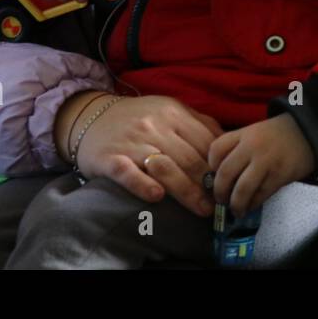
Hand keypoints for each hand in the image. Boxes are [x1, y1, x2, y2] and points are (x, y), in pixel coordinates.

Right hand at [69, 95, 224, 216]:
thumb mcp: (169, 109)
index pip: (205, 142)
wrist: (89, 116)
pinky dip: (142, 185)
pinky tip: (156, 197)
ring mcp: (132, 142)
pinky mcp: (110, 158)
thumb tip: (227, 143)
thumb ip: (198, 123)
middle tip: (220, 204)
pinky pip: (127, 173)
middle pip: (189, 158)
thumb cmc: (137, 118)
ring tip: (201, 209)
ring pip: (165, 167)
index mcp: (173, 113)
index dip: (219, 166)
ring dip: (186, 190)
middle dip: (208, 184)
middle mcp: (154, 126)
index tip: (228, 184)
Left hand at [207, 114, 315, 216]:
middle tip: (220, 199)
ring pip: (242, 189)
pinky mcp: (279, 176)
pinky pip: (260, 195)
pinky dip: (252, 204)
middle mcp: (252, 147)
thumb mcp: (254, 132)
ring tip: (235, 208)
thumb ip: (238, 147)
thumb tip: (220, 173)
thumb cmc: (278, 134)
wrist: (308, 132)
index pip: (216, 149)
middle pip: (225, 173)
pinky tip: (250, 205)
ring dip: (235, 203)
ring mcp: (266, 162)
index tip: (213, 175)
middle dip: (219, 191)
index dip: (210, 166)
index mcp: (244, 134)